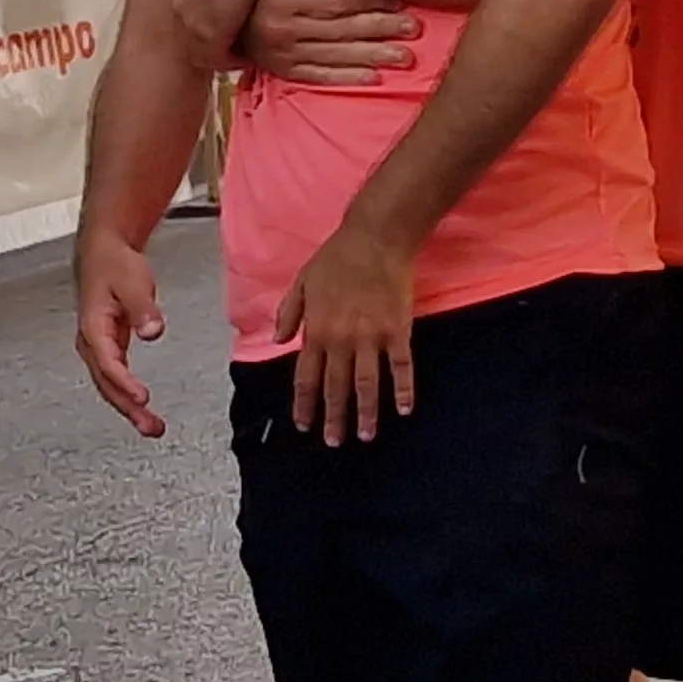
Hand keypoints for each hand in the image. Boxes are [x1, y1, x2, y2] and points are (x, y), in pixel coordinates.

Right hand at [72, 229, 169, 437]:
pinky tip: (141, 405)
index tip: (141, 399)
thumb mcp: (132, 282)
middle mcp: (91, 341)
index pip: (108, 363)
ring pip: (109, 385)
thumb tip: (152, 331)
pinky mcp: (108, 346)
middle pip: (107, 384)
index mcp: (93, 327)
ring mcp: (98, 346)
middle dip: (127, 408)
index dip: (124, 384)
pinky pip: (115, 377)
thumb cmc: (114, 264)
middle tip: (150, 427)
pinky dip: (127, 393)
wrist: (104, 251)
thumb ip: (143, 309)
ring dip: (127, 407)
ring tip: (150, 427)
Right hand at [240, 0, 421, 85]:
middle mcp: (283, 28)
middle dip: (382, 27)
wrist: (222, 22)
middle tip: (414, 27)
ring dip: (375, 55)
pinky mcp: (285, 72)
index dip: (371, 0)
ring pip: (338, 54)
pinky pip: (322, 77)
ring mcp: (284, 54)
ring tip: (406, 55)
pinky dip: (350, 77)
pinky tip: (375, 77)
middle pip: (342, 27)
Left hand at [273, 222, 417, 443]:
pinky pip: (402, 366)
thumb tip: (278, 340)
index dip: (305, 404)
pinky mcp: (398, 331)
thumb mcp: (302, 282)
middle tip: (334, 442)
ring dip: (366, 413)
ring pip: (367, 384)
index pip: (307, 377)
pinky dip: (404, 389)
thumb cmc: (336, 257)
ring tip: (367, 436)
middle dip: (334, 418)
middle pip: (336, 388)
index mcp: (317, 330)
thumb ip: (289, 313)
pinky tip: (404, 408)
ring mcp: (372, 338)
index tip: (304, 425)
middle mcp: (342, 340)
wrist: (376, 238)